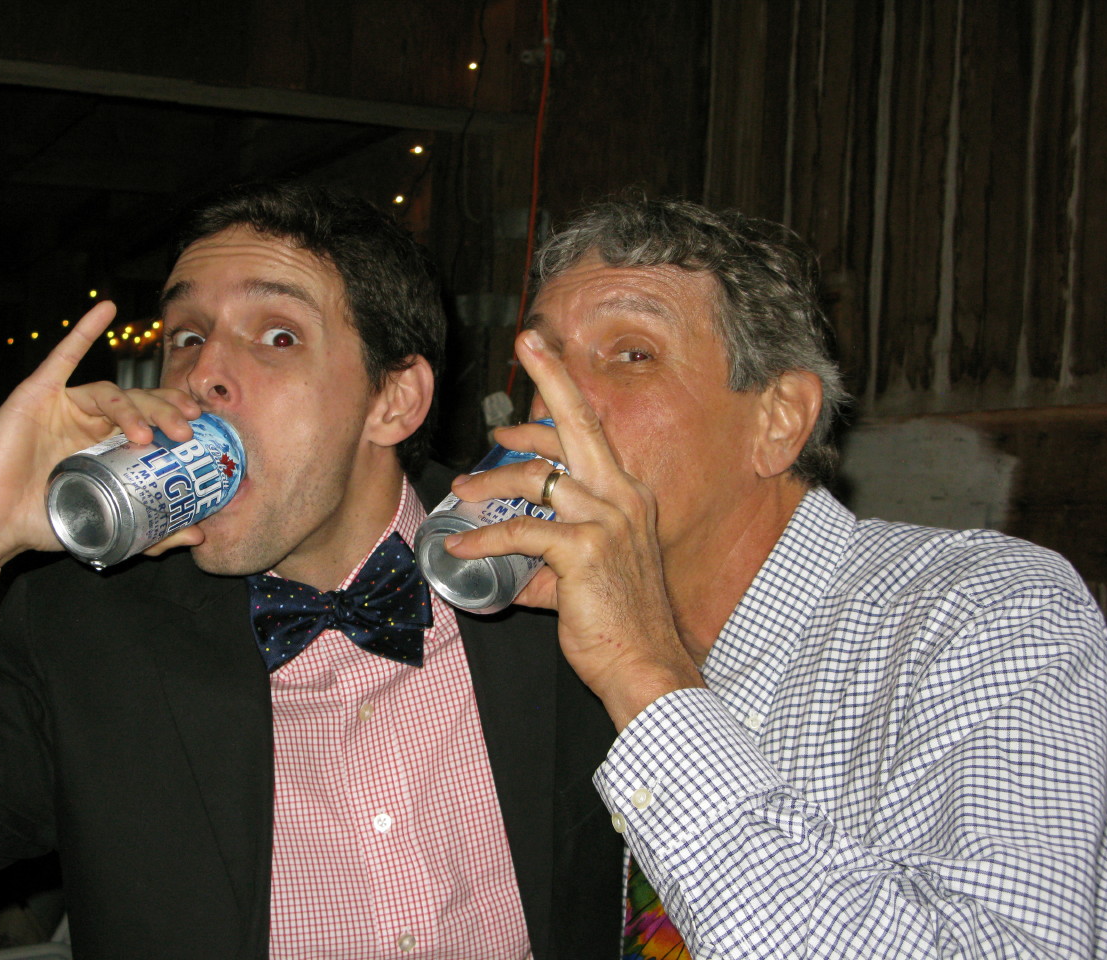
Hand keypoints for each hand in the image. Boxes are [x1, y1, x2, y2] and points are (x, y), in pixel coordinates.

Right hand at [0, 302, 201, 587]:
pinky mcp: (37, 394)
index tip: (201, 428)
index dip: (177, 416)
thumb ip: (154, 533)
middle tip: (186, 432)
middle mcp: (92, 421)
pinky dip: (84, 331)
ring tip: (148, 436)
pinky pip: (62, 357)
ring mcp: (65, 405)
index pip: (153, 419)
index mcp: (110, 443)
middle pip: (140, 403)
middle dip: (167, 413)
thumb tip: (200, 538)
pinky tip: (106, 310)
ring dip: (135, 409)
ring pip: (112, 392)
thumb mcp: (110, 526)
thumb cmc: (48, 521)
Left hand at [443, 330, 705, 728]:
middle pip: (580, 421)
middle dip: (552, 374)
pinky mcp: (585, 550)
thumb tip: (511, 566)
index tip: (533, 376)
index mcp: (628, 495)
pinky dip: (484, 540)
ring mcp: (607, 520)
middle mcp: (623, 496)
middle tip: (526, 343)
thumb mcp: (585, 577)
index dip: (560, 398)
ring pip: (535, 477)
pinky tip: (460, 549)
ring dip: (489, 482)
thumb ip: (550, 562)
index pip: (591, 432)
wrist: (646, 664)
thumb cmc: (619, 623)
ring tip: (460, 495)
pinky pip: (521, 532)